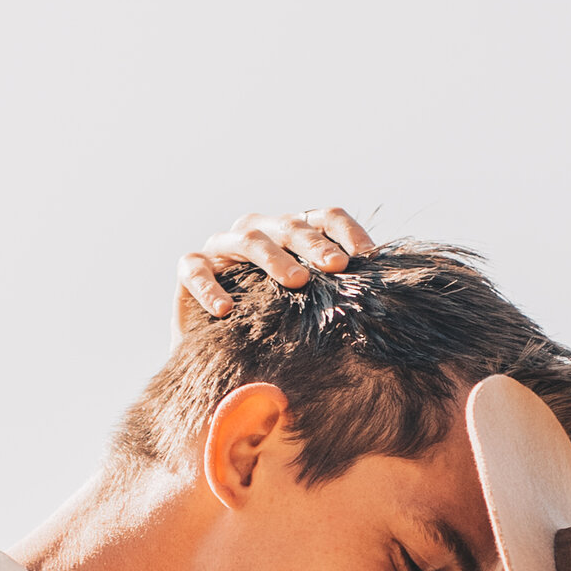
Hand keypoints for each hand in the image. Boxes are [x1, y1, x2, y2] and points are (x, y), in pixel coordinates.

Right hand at [177, 205, 375, 322]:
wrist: (219, 352)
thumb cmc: (271, 327)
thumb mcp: (307, 313)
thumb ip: (335, 303)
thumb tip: (380, 311)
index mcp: (292, 235)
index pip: (325, 217)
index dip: (348, 232)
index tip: (370, 257)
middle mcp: (259, 231)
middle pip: (290, 225)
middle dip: (314, 244)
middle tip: (336, 267)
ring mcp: (223, 247)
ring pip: (248, 238)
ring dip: (273, 257)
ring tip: (296, 282)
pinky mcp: (190, 267)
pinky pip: (196, 269)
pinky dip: (211, 287)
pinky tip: (226, 310)